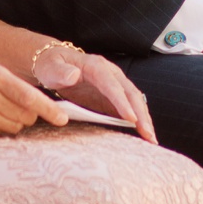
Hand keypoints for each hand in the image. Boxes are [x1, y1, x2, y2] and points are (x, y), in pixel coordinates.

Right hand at [0, 61, 67, 137]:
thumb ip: (13, 85)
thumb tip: (40, 106)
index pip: (29, 96)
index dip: (49, 110)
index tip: (62, 119)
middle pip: (26, 115)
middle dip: (29, 114)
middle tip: (15, 105)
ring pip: (15, 126)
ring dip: (14, 121)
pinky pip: (0, 133)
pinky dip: (0, 128)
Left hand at [32, 47, 158, 143]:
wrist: (55, 64)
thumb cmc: (52, 66)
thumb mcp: (51, 67)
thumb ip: (60, 72)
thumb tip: (73, 76)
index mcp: (97, 67)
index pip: (113, 86)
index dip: (123, 102)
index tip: (131, 119)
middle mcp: (111, 74)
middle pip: (131, 94)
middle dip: (141, 115)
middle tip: (148, 134)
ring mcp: (115, 85)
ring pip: (135, 102)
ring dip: (144, 120)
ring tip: (151, 139)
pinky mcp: (113, 96)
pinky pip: (130, 108)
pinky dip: (138, 121)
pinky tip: (143, 135)